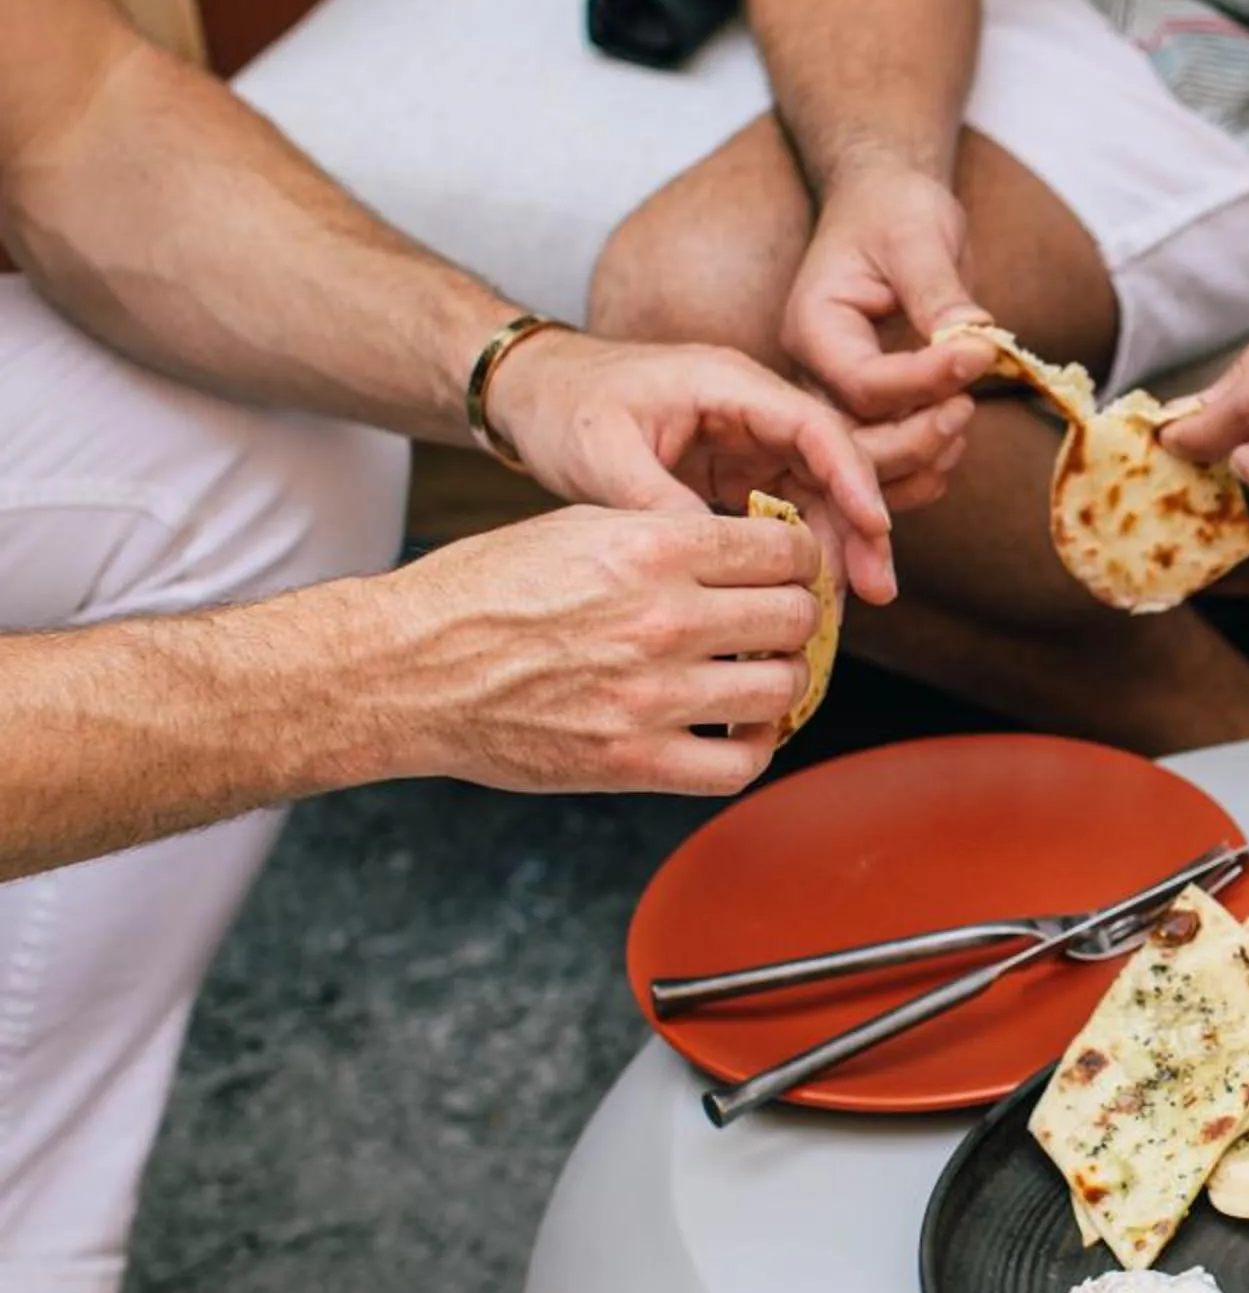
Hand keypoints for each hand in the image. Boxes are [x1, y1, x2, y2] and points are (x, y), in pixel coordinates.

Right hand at [370, 507, 829, 796]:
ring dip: (784, 681)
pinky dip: (755, 748)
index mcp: (651, 549)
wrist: (404, 669)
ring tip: (759, 674)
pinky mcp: (632, 760)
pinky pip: (740, 765)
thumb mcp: (579, 528)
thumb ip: (669, 534)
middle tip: (778, 624)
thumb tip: (749, 550)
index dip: (800, 561)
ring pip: (783, 689)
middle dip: (797, 618)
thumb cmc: (483, 592)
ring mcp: (650, 695)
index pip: (785, 551)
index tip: (791, 573)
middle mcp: (661, 619)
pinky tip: (739, 730)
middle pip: (795, 617)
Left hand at [483, 328, 905, 601]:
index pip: (814, 426)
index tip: (874, 529)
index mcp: (728, 384)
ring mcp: (748, 441)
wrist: (530, 393)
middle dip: (860, 527)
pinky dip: (797, 554)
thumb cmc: (564, 405)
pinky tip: (802, 599)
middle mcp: (752, 409)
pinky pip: (785, 514)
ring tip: (838, 613)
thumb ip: (660, 502)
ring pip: (816, 496)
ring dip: (834, 549)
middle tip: (877, 589)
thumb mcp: (604, 454)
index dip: (854, 477)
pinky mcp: (736, 472)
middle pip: (831, 466)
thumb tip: (716, 562)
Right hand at [780, 162, 1001, 440]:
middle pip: (858, 437)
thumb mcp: (918, 236)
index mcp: (814, 327)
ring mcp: (839, 396)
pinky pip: (889, 453)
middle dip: (918, 436)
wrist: (885, 208)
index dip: (924, 381)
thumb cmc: (895, 211)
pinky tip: (956, 441)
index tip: (980, 356)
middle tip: (969, 407)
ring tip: (966, 418)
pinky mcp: (868, 408)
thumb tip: (976, 339)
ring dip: (924, 455)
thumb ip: (940, 292)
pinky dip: (924, 459)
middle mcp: (816, 372)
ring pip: (872, 458)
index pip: (863, 381)